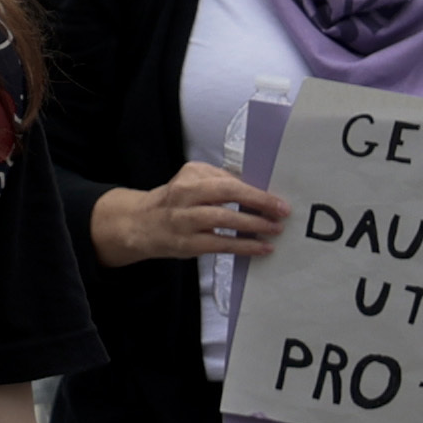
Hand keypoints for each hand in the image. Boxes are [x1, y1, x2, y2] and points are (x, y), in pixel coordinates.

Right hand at [92, 160, 287, 267]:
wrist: (140, 224)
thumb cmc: (175, 203)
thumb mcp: (192, 184)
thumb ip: (220, 184)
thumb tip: (259, 193)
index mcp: (190, 175)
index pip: (227, 179)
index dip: (256, 190)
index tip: (279, 199)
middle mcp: (184, 193)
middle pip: (225, 192)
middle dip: (258, 201)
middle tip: (282, 212)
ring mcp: (183, 218)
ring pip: (223, 217)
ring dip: (253, 224)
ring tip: (275, 230)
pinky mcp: (186, 242)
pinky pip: (220, 243)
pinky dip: (244, 246)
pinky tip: (262, 248)